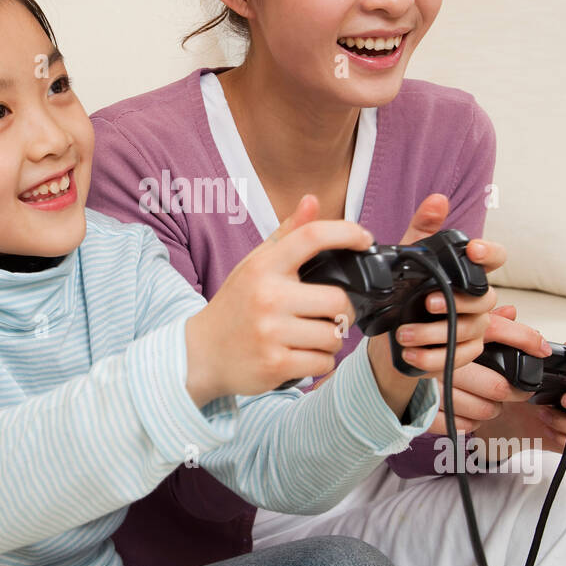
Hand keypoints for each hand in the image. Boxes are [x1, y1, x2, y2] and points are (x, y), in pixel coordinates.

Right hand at [185, 193, 372, 403]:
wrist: (200, 354)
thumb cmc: (235, 306)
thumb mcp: (254, 265)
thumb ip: (286, 235)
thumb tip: (312, 200)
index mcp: (264, 267)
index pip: (312, 236)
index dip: (346, 232)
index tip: (365, 239)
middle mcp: (267, 297)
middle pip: (338, 300)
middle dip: (343, 312)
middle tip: (331, 315)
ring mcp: (270, 333)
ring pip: (334, 336)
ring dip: (332, 340)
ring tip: (312, 337)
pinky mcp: (275, 365)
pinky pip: (323, 363)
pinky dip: (320, 362)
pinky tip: (302, 355)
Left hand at [367, 194, 499, 394]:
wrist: (390, 336)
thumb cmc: (404, 293)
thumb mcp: (407, 259)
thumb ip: (422, 230)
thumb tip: (437, 201)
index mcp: (466, 274)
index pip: (495, 258)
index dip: (489, 253)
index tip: (473, 250)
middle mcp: (476, 300)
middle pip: (485, 299)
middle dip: (456, 302)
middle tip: (426, 302)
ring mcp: (473, 328)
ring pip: (469, 331)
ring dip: (433, 334)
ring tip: (404, 333)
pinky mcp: (464, 353)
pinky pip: (457, 357)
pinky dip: (430, 357)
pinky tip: (410, 353)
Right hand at [425, 303, 552, 435]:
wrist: (381, 359)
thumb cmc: (419, 337)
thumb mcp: (448, 319)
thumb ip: (482, 319)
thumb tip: (512, 313)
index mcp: (455, 333)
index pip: (499, 335)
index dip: (527, 342)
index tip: (541, 351)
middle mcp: (446, 358)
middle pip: (497, 386)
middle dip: (510, 392)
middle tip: (510, 390)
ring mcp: (435, 385)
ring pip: (481, 410)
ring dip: (488, 410)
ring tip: (487, 404)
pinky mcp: (424, 408)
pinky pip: (459, 425)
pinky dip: (467, 424)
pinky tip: (467, 416)